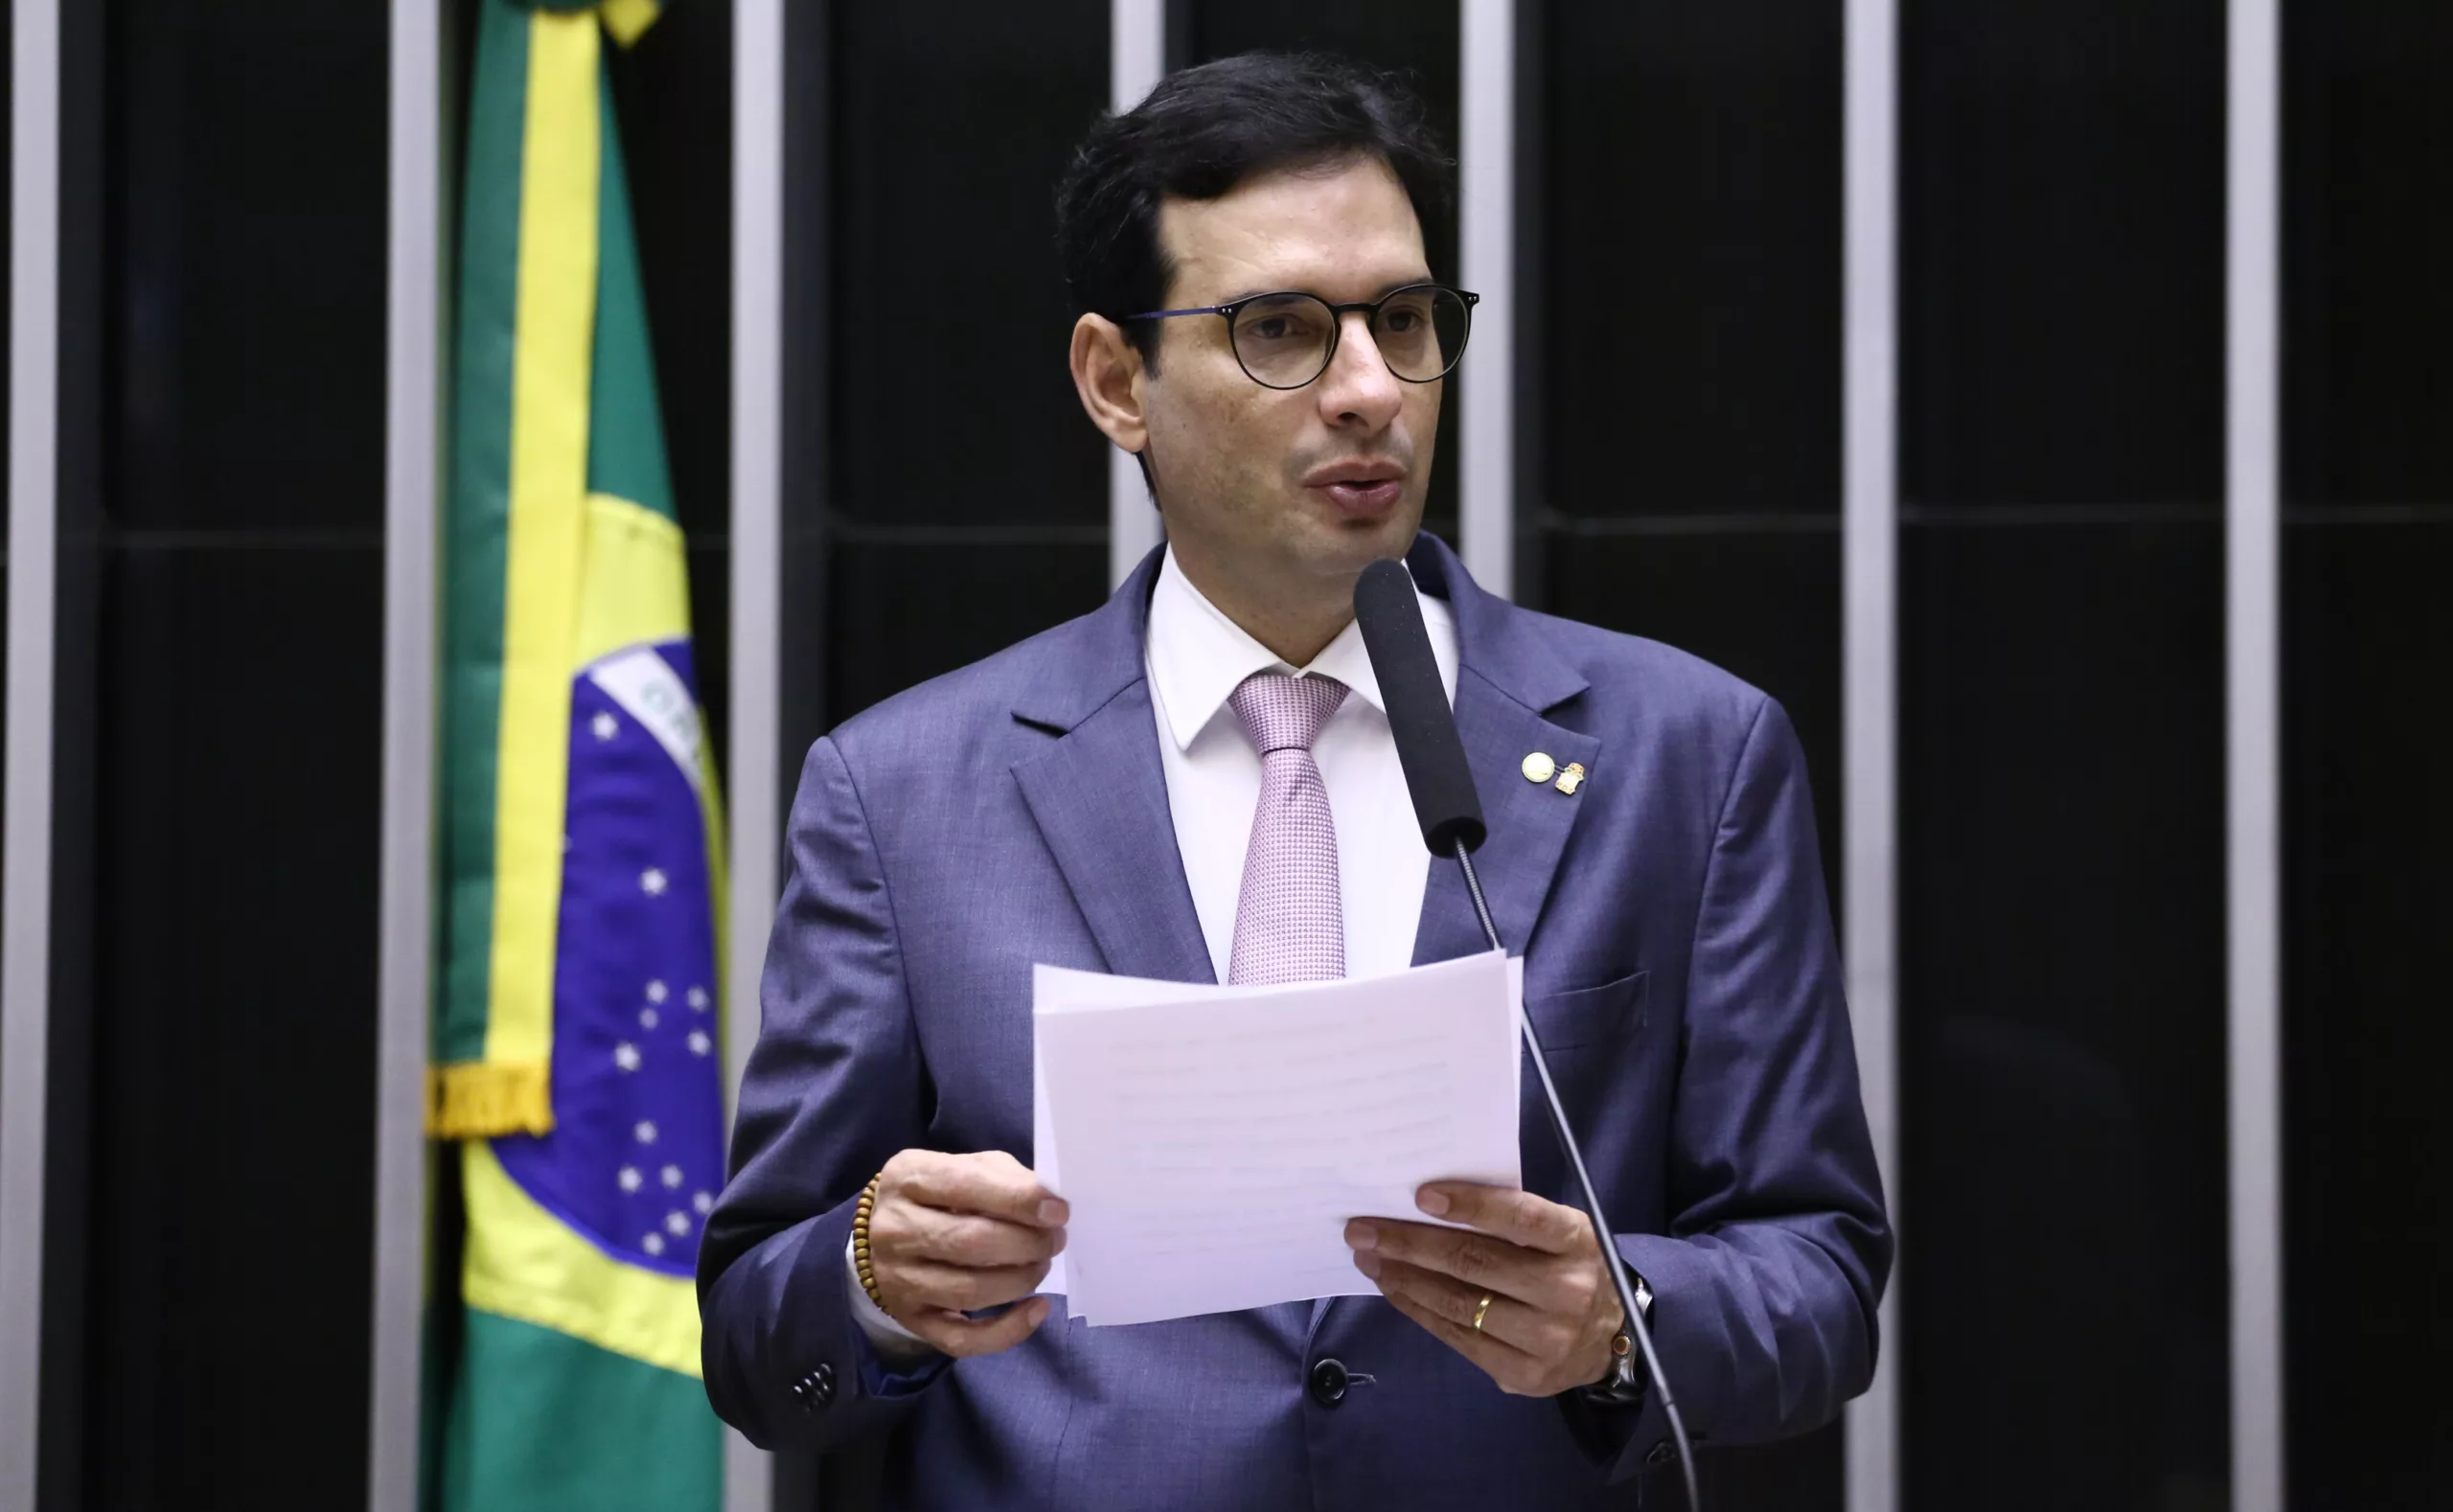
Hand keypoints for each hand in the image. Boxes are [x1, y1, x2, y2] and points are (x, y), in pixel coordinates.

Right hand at [865, 1149, 1066, 1357]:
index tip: (1058, 1211)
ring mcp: (899, 1280)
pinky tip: (1037, 1309)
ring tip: (1041, 1264)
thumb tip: (1049, 1205)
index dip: (1018, 1199)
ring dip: (1021, 1280)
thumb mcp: (965, 1167)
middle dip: (1027, 1243)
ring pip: (970, 1291)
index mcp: (908, 1178)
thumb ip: (1004, 1178)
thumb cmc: (939, 1194)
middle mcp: (894, 1230)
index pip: (965, 1185)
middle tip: (1054, 1240)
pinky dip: (1008, 1330)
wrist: (881, 1235)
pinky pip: (963, 1339)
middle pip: (970, 1242)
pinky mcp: (912, 1320)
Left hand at [1346, 1182, 1621, 1396]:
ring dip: (1405, 1278)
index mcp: (1577, 1241)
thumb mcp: (1559, 1234)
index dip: (1471, 1205)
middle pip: (1476, 1262)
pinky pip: (1458, 1338)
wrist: (1609, 1337)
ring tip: (1370, 1258)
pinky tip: (1396, 1290)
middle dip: (1410, 1243)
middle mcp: (1568, 1290)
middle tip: (1363, 1229)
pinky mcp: (1525, 1375)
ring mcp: (1547, 1339)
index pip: (1521, 1217)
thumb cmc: (1567, 1267)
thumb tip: (1426, 1204)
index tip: (1420, 1195)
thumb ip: (1511, 1220)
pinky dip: (1420, 1311)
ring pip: (1459, 1304)